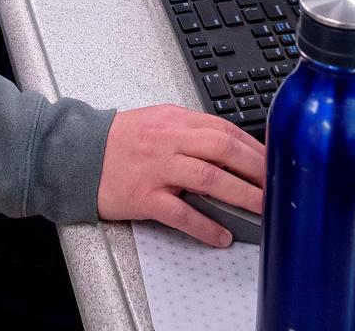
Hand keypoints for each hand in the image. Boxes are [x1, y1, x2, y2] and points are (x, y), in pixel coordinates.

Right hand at [96, 105, 264, 246]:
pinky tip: (221, 235)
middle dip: (256, 168)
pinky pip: (180, 212)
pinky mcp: (143, 196)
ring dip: (240, 194)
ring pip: (207, 178)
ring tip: (262, 209)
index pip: (224, 129)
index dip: (254, 148)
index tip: (275, 163)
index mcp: (173, 120)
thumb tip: (231, 149)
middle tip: (277, 186)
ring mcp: (156, 168)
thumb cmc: (120, 141)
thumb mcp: (157, 122)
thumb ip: (190, 131)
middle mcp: (168, 140)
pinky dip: (204, 224)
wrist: (77, 152)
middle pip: (221, 148)